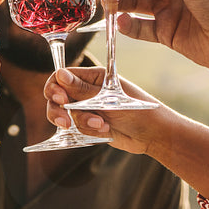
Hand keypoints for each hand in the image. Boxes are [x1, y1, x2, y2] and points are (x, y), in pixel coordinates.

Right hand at [43, 66, 164, 154]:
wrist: (152, 135)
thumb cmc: (137, 110)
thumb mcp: (108, 99)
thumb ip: (82, 90)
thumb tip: (60, 74)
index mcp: (92, 77)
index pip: (62, 78)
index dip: (56, 88)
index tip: (61, 100)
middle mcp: (87, 92)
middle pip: (58, 99)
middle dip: (58, 112)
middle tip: (65, 123)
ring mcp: (88, 109)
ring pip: (67, 116)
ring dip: (82, 122)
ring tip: (101, 125)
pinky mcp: (90, 125)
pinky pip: (78, 129)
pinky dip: (90, 131)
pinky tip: (107, 131)